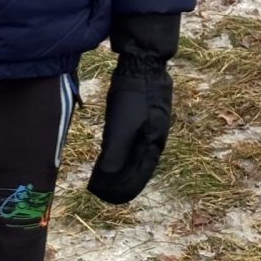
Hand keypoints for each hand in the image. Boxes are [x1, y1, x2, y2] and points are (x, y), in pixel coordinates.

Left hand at [87, 14, 178, 204]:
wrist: (143, 63)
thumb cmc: (133, 94)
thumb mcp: (121, 125)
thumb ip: (115, 153)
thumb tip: (105, 179)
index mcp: (152, 143)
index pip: (137, 174)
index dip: (122, 187)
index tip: (105, 197)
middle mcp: (155, 138)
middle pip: (140, 167)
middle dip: (123, 182)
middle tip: (105, 193)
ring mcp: (153, 125)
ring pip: (139, 155)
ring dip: (125, 168)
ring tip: (111, 178)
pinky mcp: (147, 114)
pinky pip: (137, 141)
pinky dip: (127, 153)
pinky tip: (119, 152)